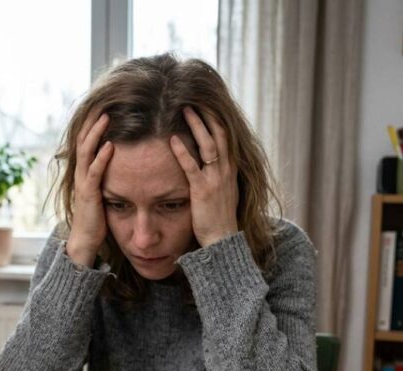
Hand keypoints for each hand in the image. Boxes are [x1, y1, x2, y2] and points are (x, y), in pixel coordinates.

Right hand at [66, 112, 113, 267]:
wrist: (86, 240)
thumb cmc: (97, 218)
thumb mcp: (103, 192)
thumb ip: (108, 177)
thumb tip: (120, 164)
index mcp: (85, 171)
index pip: (88, 142)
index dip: (94, 125)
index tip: (105, 107)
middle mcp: (81, 173)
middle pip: (84, 140)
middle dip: (93, 122)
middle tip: (103, 103)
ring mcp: (83, 182)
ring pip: (87, 151)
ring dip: (96, 133)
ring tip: (105, 117)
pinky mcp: (89, 194)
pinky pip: (94, 172)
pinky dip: (101, 157)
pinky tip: (110, 145)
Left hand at [169, 107, 238, 247]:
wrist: (222, 241)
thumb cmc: (218, 219)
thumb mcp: (222, 192)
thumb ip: (217, 176)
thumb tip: (210, 164)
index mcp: (230, 170)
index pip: (225, 137)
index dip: (216, 119)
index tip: (206, 103)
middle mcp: (225, 171)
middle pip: (218, 134)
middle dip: (207, 115)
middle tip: (194, 97)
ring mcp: (215, 180)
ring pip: (208, 145)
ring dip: (196, 125)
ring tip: (185, 108)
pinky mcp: (202, 191)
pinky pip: (192, 167)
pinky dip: (183, 152)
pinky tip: (172, 139)